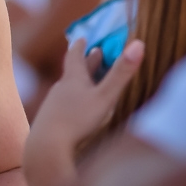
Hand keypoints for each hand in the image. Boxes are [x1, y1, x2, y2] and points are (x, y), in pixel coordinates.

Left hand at [23, 38, 143, 185]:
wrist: (46, 147)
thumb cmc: (77, 120)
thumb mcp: (105, 97)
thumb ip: (121, 73)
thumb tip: (139, 43)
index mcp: (72, 79)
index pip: (74, 56)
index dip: (79, 46)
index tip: (82, 38)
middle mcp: (60, 89)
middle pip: (74, 72)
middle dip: (85, 63)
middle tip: (93, 52)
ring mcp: (53, 106)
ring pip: (69, 89)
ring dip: (81, 83)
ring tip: (88, 82)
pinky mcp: (51, 122)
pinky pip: (65, 106)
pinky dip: (75, 102)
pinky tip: (78, 112)